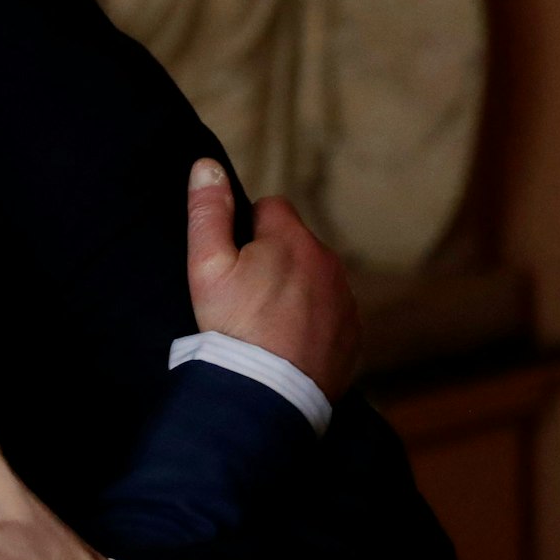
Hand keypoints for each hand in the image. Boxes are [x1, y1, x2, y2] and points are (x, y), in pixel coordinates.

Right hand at [185, 159, 359, 399]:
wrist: (268, 395)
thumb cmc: (232, 327)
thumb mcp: (206, 266)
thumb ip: (207, 211)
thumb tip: (207, 164)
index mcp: (292, 239)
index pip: (271, 208)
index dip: (247, 229)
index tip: (234, 262)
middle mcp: (328, 263)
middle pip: (296, 244)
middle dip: (274, 259)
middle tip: (245, 297)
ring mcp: (345, 301)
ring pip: (315, 278)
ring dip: (296, 290)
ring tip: (265, 324)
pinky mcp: (353, 335)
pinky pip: (331, 314)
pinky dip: (312, 322)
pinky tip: (286, 344)